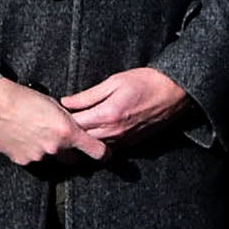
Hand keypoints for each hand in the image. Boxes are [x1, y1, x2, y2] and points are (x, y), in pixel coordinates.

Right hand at [0, 77, 97, 169]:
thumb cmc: (24, 98)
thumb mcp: (54, 104)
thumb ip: (68, 119)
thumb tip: (75, 126)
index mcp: (67, 132)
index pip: (95, 151)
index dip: (103, 153)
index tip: (105, 154)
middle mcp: (55, 148)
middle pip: (73, 160)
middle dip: (71, 152)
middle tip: (62, 140)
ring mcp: (38, 157)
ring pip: (51, 159)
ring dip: (48, 151)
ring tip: (35, 134)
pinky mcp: (22, 160)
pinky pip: (32, 160)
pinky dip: (31, 151)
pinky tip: (23, 138)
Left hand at [59, 67, 192, 154]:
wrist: (173, 92)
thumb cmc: (145, 81)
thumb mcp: (114, 81)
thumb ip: (88, 95)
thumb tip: (66, 102)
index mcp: (108, 114)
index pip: (76, 124)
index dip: (63, 120)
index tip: (55, 114)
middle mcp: (115, 132)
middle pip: (83, 139)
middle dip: (71, 132)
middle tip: (60, 124)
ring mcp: (124, 140)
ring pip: (96, 145)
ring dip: (85, 138)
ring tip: (75, 128)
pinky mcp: (132, 143)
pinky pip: (110, 146)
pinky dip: (100, 140)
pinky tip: (95, 132)